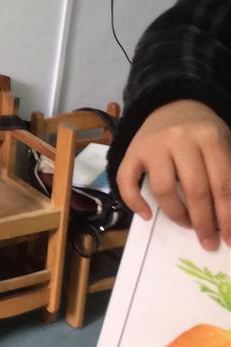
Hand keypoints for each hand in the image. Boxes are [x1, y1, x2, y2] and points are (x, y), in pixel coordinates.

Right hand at [116, 100, 230, 250]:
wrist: (173, 104)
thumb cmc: (203, 131)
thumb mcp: (224, 143)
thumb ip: (226, 174)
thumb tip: (228, 216)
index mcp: (210, 137)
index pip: (223, 184)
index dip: (228, 216)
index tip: (229, 239)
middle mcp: (181, 139)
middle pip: (195, 190)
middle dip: (204, 222)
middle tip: (208, 242)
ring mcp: (153, 145)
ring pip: (164, 189)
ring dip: (177, 215)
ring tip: (187, 225)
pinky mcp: (132, 151)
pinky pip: (127, 181)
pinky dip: (135, 202)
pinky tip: (146, 215)